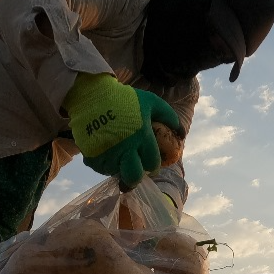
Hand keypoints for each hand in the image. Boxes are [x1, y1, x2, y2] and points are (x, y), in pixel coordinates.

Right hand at [64, 73, 182, 189]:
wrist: (92, 95)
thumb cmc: (125, 99)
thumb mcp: (151, 102)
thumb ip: (168, 117)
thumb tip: (182, 134)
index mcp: (142, 137)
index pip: (152, 164)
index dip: (153, 166)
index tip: (150, 164)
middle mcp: (125, 149)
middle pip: (133, 177)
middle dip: (136, 178)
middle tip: (135, 173)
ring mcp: (107, 154)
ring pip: (116, 173)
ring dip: (119, 168)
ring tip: (119, 155)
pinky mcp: (91, 156)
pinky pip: (100, 168)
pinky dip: (105, 164)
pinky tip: (106, 151)